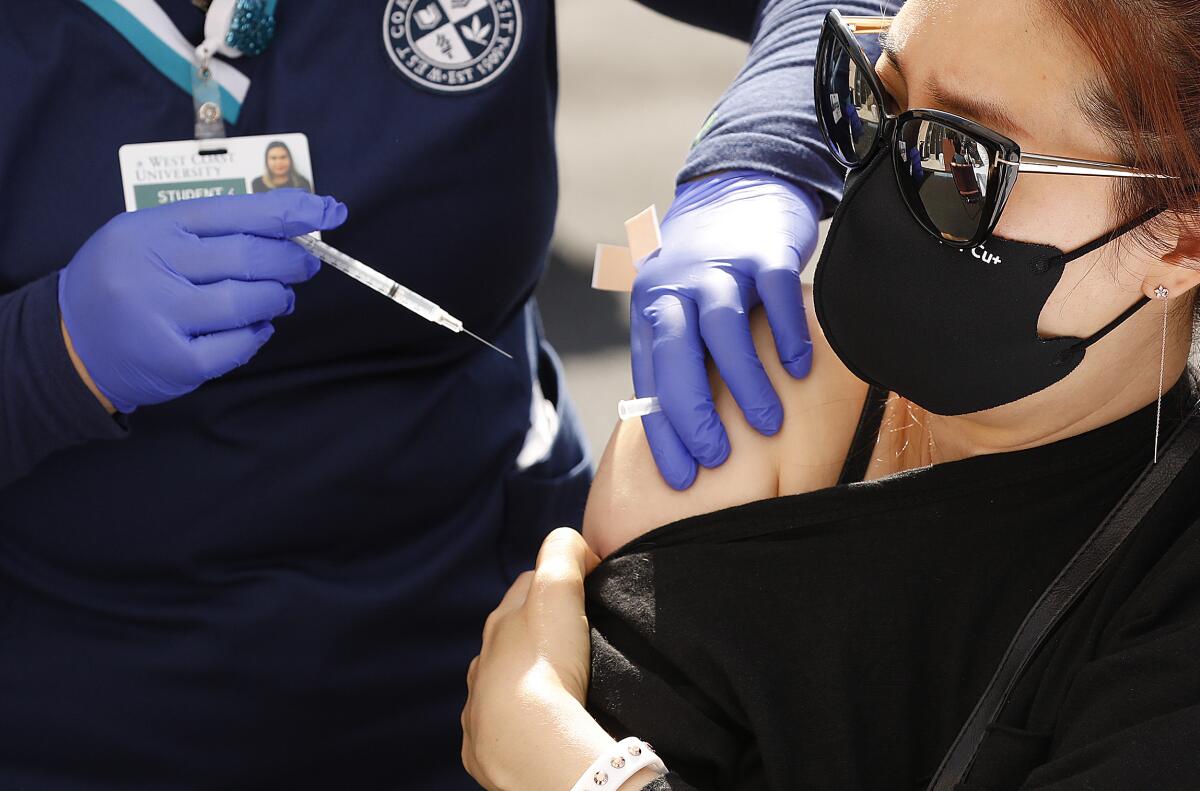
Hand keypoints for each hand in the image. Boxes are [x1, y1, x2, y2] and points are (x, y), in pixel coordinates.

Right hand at [58, 190, 347, 412]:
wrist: (71, 343)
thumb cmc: (125, 282)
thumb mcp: (149, 237)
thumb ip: (209, 230)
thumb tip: (286, 225)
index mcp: (151, 227)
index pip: (234, 211)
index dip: (289, 211)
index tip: (328, 211)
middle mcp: (153, 267)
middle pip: (248, 256)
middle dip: (291, 258)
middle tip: (306, 263)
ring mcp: (162, 317)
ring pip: (249, 301)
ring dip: (278, 297)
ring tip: (279, 297)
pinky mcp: (175, 361)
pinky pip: (240, 345)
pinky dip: (258, 334)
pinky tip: (254, 327)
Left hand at [463, 529, 656, 790]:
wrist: (528, 744)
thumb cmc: (545, 663)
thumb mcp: (558, 589)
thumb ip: (563, 551)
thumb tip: (572, 545)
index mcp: (501, 623)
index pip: (528, 585)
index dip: (557, 582)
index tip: (586, 594)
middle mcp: (483, 662)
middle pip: (510, 634)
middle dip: (537, 633)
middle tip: (576, 644)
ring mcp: (480, 706)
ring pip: (500, 682)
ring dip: (525, 681)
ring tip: (560, 690)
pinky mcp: (485, 747)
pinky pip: (499, 727)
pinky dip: (518, 723)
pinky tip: (540, 727)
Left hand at [630, 171, 821, 488]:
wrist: (739, 182)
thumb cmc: (710, 263)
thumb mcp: (679, 301)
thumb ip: (680, 354)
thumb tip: (684, 426)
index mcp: (652, 307)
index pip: (650, 378)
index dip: (664, 431)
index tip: (681, 477)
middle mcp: (677, 285)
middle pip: (676, 354)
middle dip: (692, 413)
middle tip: (715, 458)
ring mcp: (720, 264)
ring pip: (722, 329)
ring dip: (744, 382)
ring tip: (766, 424)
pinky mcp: (763, 249)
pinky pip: (775, 295)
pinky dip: (787, 334)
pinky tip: (798, 368)